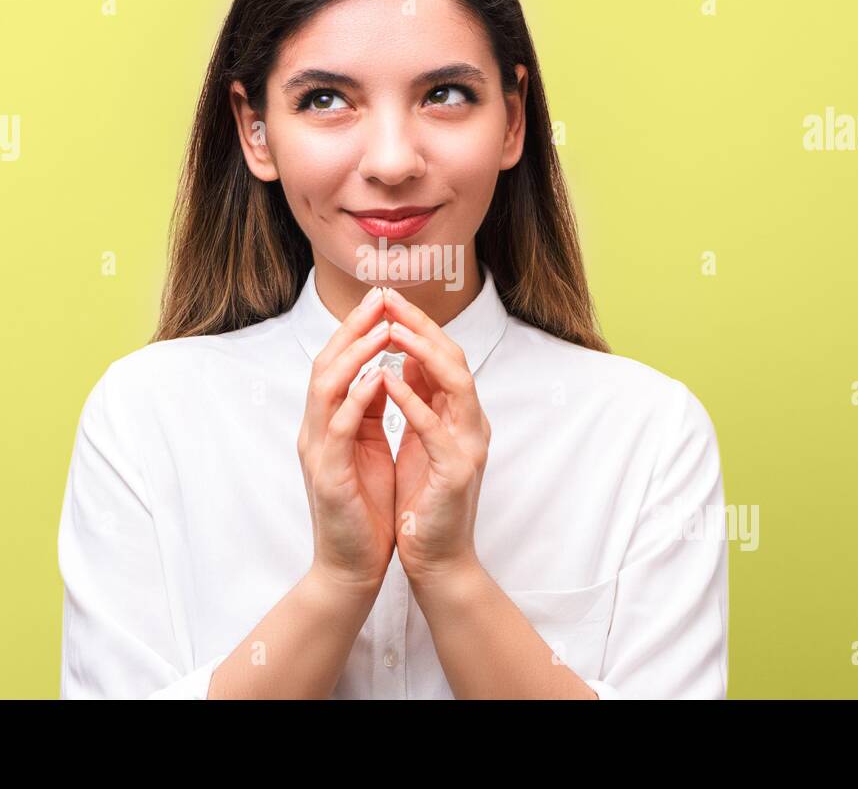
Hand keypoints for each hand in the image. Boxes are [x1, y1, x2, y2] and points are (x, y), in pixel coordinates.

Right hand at [297, 285, 396, 594]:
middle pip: (326, 364)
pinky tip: (376, 379)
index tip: (383, 299)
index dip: (357, 329)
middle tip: (379, 298)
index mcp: (328, 423)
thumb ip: (368, 412)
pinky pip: (338, 428)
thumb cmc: (365, 510)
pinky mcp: (328, 476)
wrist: (352, 567)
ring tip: (381, 329)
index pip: (338, 363)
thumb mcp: (368, 449)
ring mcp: (318, 452)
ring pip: (326, 388)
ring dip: (354, 355)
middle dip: (353, 328)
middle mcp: (316, 431)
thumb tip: (382, 372)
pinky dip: (356, 399)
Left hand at [378, 286, 491, 587]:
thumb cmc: (423, 501)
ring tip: (393, 329)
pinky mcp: (456, 472)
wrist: (436, 559)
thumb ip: (420, 399)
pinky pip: (434, 428)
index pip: (442, 356)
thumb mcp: (419, 440)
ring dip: (423, 353)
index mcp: (459, 416)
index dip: (417, 324)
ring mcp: (468, 446)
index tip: (386, 298)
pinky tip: (388, 381)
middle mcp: (471, 424)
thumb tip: (407, 353)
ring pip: (454, 384)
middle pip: (452, 359)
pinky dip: (412, 401)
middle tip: (389, 298)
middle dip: (420, 326)